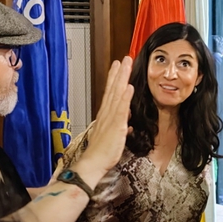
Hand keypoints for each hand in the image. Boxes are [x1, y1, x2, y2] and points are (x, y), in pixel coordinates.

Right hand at [71, 57, 133, 184]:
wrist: (94, 163)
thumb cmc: (102, 153)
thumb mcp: (113, 136)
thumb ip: (120, 127)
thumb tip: (127, 123)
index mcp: (106, 115)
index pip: (110, 93)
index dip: (114, 78)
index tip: (118, 66)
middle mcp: (107, 113)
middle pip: (113, 88)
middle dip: (119, 72)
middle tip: (124, 58)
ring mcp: (111, 118)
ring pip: (117, 94)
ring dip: (122, 78)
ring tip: (126, 65)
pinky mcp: (116, 125)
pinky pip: (121, 109)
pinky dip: (125, 97)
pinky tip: (128, 86)